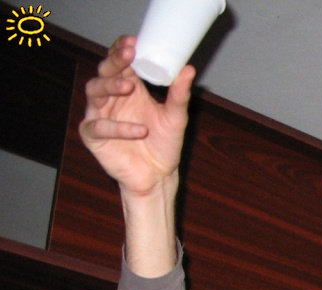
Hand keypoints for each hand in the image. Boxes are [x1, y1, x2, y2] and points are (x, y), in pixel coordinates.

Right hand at [78, 36, 194, 198]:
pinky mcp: (94, 137)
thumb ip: (179, 94)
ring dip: (110, 86)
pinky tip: (139, 129)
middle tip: (128, 54)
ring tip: (130, 87)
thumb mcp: (176, 117)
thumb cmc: (164, 144)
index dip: (122, 50)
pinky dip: (118, 128)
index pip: (120, 62)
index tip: (134, 42)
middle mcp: (111, 98)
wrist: (158, 175)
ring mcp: (99, 115)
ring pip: (94, 91)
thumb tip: (189, 69)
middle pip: (104, 72)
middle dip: (114, 61)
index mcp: (129, 88)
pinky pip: (98, 126)